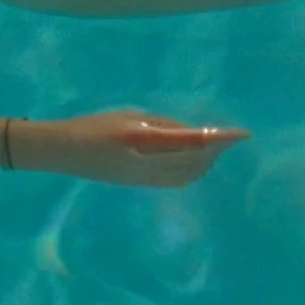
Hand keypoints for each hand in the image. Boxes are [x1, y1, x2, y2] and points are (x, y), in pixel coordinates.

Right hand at [17, 110, 248, 188]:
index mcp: (147, 154)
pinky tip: (194, 159)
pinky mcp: (139, 183)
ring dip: (205, 163)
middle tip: (231, 136)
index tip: (241, 134)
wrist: (62, 152)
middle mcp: (149, 173)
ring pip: (187, 177)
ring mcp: (144, 181)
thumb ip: (162, 128)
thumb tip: (193, 134)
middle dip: (216, 152)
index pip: (194, 147)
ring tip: (217, 147)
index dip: (219, 140)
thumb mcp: (129, 121)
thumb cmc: (93, 129)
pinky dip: (192, 169)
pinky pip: (175, 180)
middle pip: (194, 166)